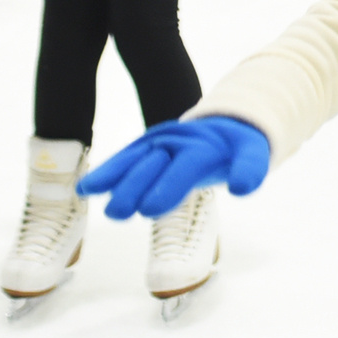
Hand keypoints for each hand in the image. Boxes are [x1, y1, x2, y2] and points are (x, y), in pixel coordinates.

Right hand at [78, 117, 270, 219]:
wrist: (225, 124)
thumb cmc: (237, 147)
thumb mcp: (253, 154)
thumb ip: (250, 169)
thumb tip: (242, 188)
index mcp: (204, 145)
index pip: (186, 166)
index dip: (168, 186)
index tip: (150, 210)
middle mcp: (176, 141)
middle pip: (153, 163)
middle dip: (134, 186)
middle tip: (117, 213)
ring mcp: (158, 142)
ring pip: (132, 159)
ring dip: (112, 177)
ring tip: (89, 193)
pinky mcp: (145, 147)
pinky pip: (124, 159)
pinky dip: (107, 172)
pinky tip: (85, 189)